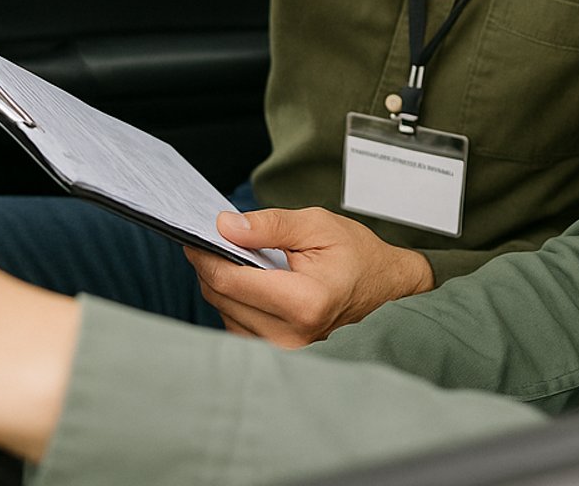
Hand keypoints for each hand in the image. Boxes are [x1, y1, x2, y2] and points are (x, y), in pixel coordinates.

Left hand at [185, 208, 433, 347]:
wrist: (384, 288)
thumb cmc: (355, 255)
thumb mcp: (317, 225)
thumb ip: (270, 225)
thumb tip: (224, 226)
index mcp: (304, 302)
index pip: (230, 280)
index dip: (205, 254)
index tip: (194, 235)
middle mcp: (292, 335)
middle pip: (221, 297)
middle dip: (210, 265)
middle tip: (212, 240)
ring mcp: (285, 350)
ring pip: (224, 312)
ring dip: (221, 284)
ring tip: (236, 259)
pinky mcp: (279, 355)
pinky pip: (235, 326)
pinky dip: (234, 301)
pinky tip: (248, 283)